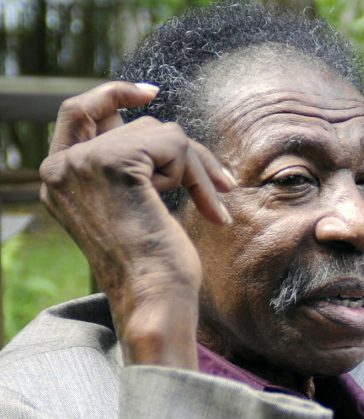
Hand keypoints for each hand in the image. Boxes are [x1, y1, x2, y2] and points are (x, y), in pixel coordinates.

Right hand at [39, 82, 235, 368]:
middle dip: (186, 151)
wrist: (155, 298)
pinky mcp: (113, 162)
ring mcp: (82, 163)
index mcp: (60, 178)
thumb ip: (132, 163)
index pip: (78, 113)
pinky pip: (174, 144)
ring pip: (162, 134)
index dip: (113, 94)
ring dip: (198, 168)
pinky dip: (202, 174)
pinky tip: (212, 210)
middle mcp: (60, 168)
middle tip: (221, 181)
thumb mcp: (133, 204)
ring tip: (213, 206)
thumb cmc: (152, 264)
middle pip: (138, 126)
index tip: (150, 95)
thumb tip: (157, 125)